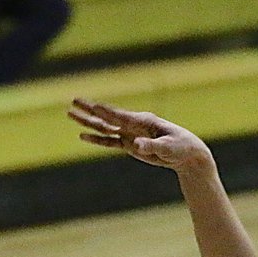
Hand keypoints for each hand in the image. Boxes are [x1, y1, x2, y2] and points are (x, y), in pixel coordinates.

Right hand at [68, 99, 212, 171]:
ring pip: (104, 128)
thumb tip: (136, 145)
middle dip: (90, 110)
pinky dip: (97, 140)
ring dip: (88, 122)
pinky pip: (109, 142)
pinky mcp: (129, 145)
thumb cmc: (181, 147)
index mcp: (143, 121)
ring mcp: (130, 134)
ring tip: (70, 113)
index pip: (120, 116)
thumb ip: (152, 146)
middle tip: (73, 102)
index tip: (93, 106)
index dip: (107, 112)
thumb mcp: (168, 148)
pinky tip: (83, 137)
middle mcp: (133, 125)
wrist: (187, 154)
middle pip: (107, 117)